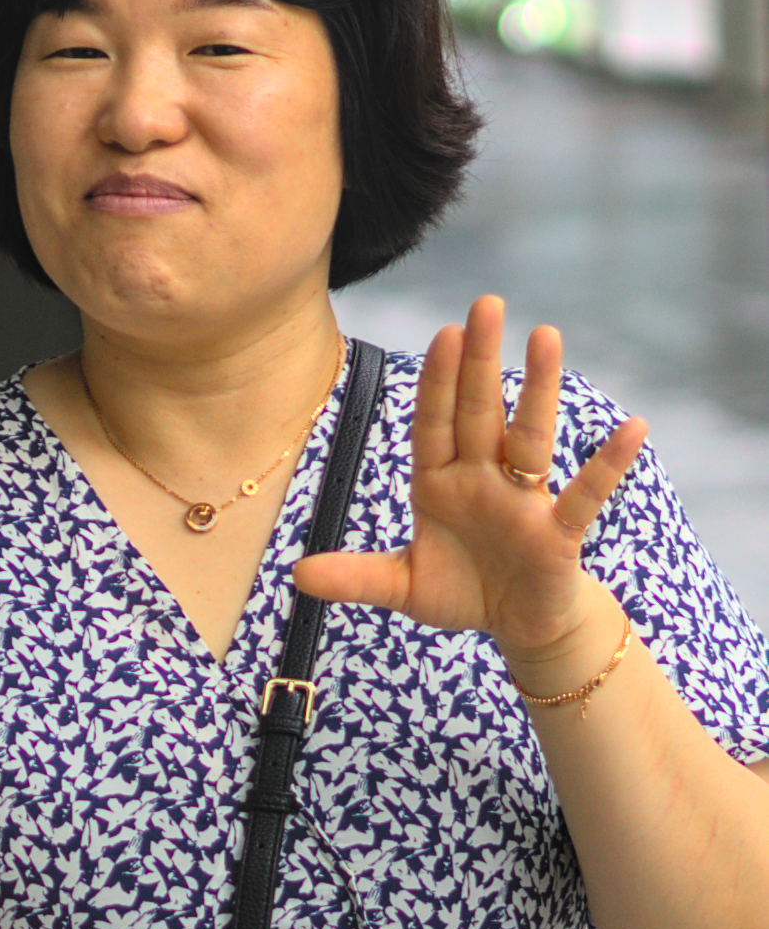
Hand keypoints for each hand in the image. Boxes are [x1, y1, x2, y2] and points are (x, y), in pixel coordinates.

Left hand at [294, 295, 643, 657]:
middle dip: (481, 361)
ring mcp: (523, 502)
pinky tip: (633, 427)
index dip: (438, 381)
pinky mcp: (558, 533)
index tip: (443, 332)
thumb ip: (355, 576)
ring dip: (538, 389)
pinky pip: (585, 493)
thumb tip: (295, 575)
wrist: (518, 626)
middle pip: (480, 412)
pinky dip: (607, 463)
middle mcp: (482, 480)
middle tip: (487, 302)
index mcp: (439, 483)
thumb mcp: (402, 586)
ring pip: (530, 436)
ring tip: (546, 335)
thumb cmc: (462, 592)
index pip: (435, 422)